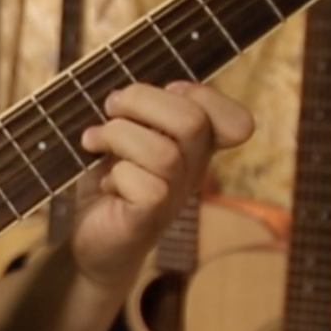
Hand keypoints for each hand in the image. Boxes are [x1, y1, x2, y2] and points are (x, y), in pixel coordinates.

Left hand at [69, 81, 254, 287]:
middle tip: (110, 108)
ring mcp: (175, 197)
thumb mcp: (125, 136)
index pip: (236, 121)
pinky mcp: (150, 219)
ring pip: (164, 153)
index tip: (165, 89)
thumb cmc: (110, 182)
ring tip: (94, 142)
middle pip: (192, 122)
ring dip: (117, 135)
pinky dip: (116, 176)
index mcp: (196, 146)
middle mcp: (194, 170)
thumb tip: (124, 95)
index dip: (202, 95)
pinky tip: (106, 183)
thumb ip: (137, 112)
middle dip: (142, 100)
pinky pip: (146, 186)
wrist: (94, 241)